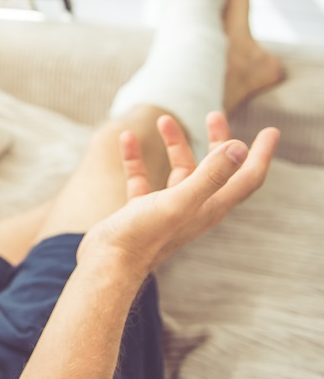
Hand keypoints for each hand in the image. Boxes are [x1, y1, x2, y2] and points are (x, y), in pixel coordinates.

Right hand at [79, 113, 279, 276]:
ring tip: (164, 119)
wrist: (108, 262)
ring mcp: (166, 209)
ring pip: (178, 170)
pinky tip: (127, 139)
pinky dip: (137, 158)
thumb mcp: (179, 202)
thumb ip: (210, 176)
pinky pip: (143, 178)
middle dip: (217, 141)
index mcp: (209, 207)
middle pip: (214, 169)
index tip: (270, 131)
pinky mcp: (140, 210)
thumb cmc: (143, 236)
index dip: (261, 154)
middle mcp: (193, 207)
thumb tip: (239, 147)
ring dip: (174, 143)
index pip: (247, 178)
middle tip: (214, 115)